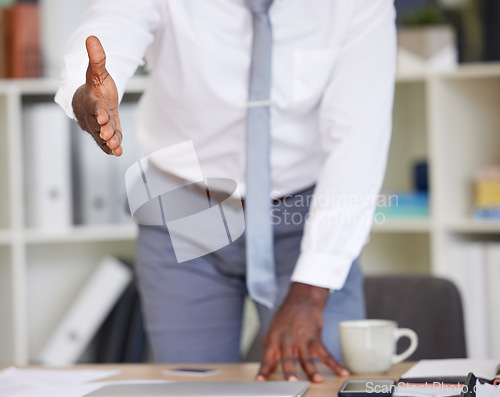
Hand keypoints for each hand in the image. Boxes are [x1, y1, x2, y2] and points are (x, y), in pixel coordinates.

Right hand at [72, 35, 122, 155]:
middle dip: (104, 130)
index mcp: (92, 101)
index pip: (94, 107)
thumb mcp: (98, 72)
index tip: (103, 117)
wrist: (89, 102)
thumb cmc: (96, 87)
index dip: (98, 112)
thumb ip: (98, 59)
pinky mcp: (106, 136)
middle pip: (98, 125)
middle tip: (108, 135)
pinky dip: (112, 149)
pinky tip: (118, 153)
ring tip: (115, 146)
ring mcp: (99, 128)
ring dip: (109, 142)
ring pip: (102, 136)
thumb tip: (93, 38)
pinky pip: (107, 144)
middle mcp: (93, 116)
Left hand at [256, 282, 348, 382]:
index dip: (263, 371)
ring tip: (318, 380)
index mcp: (275, 341)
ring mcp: (303, 340)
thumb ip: (271, 350)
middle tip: (292, 382)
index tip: (260, 381)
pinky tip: (341, 372)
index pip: (268, 358)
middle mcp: (288, 341)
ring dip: (313, 370)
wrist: (301, 302)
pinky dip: (335, 364)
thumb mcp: (273, 332)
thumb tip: (269, 368)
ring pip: (308, 357)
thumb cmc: (286, 318)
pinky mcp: (316, 339)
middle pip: (289, 358)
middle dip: (290, 371)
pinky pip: (326, 354)